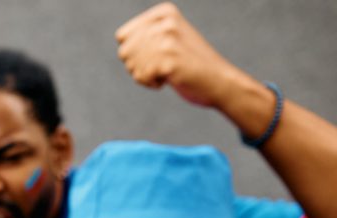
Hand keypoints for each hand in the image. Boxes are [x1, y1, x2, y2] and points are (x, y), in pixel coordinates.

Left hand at [116, 3, 242, 107]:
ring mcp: (167, 40)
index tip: (156, 54)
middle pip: (124, 51)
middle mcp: (165, 22)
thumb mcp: (169, 38)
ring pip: (130, 64)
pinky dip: (151, 83)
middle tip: (161, 66)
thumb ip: (146, 32)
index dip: (134, 52)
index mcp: (164, 12)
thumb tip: (119, 36)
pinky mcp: (168, 59)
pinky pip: (140, 76)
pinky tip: (169, 79)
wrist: (219, 81)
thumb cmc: (190, 62)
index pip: (122, 36)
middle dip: (138, 65)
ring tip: (166, 72)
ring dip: (145, 75)